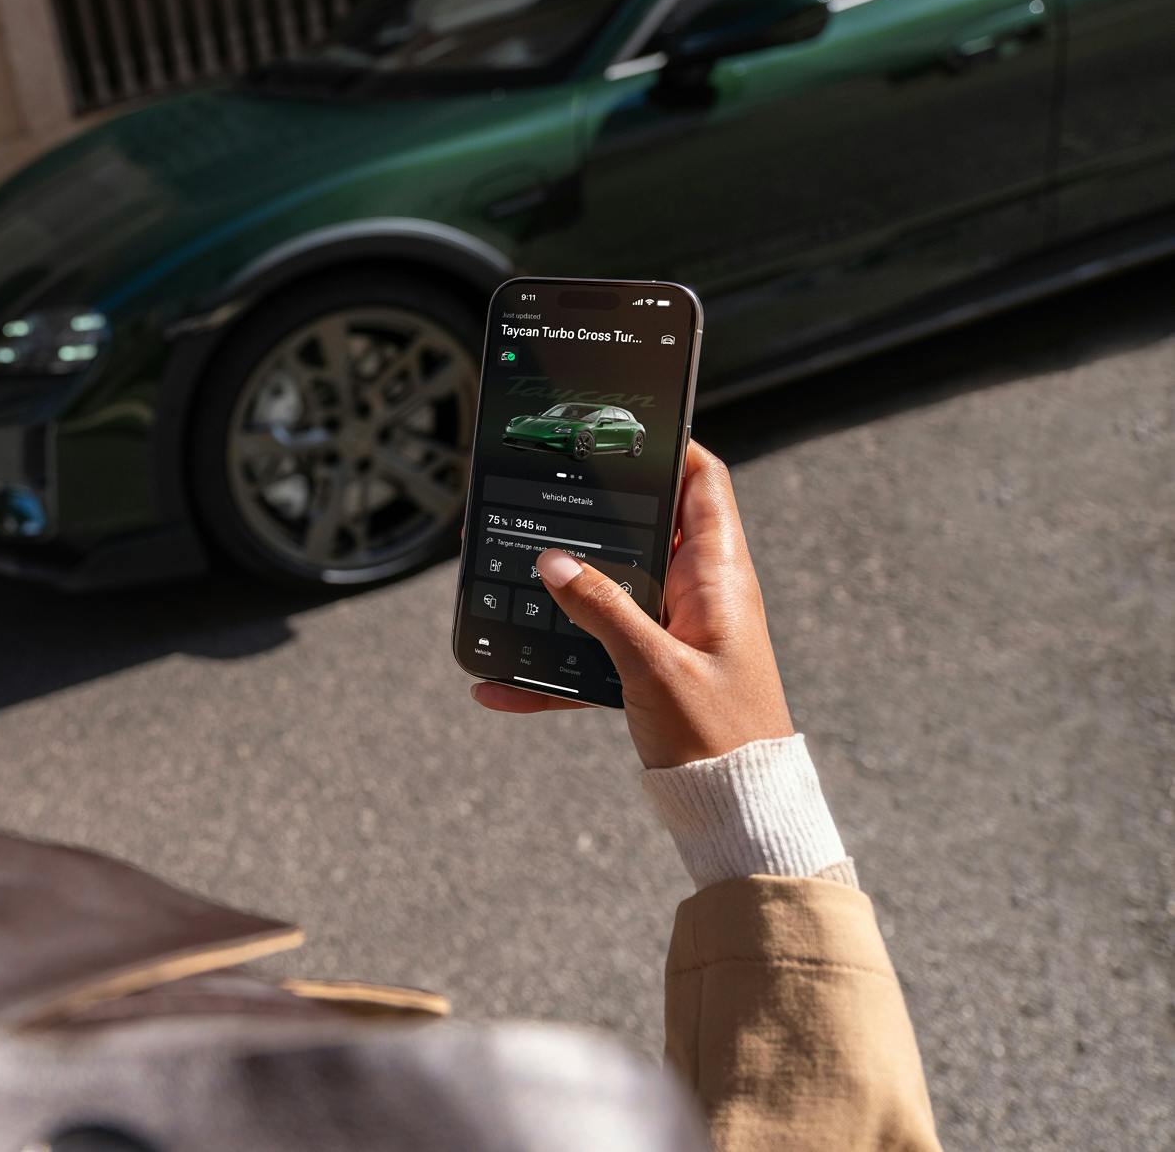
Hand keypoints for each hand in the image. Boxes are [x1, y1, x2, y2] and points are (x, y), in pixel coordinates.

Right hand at [472, 440, 793, 768]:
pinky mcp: (655, 668)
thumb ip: (602, 608)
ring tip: (512, 577)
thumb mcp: (653, 666)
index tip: (622, 427)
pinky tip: (504, 685)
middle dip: (594, 515)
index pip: (704, 482)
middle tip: (544, 494)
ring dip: (565, 591)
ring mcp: (677, 631)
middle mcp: (700, 595)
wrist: (736, 813)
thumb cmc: (721, 739)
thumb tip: (553, 560)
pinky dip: (554, 665)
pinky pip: (596, 651)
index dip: (670, 446)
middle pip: (646, 529)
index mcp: (718, 577)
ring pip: (613, 589)